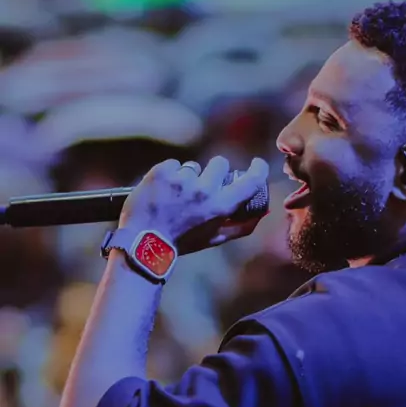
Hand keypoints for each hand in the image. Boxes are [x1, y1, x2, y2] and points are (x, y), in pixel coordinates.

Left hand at [119, 156, 268, 253]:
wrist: (142, 242)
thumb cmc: (181, 242)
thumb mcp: (214, 239)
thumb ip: (241, 227)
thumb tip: (262, 213)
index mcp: (220, 207)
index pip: (250, 180)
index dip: (258, 169)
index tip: (256, 164)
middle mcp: (204, 191)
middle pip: (220, 164)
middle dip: (213, 172)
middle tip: (200, 188)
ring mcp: (181, 179)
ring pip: (193, 166)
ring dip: (187, 177)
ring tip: (175, 196)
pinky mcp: (162, 172)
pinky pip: (173, 164)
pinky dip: (168, 175)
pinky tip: (161, 191)